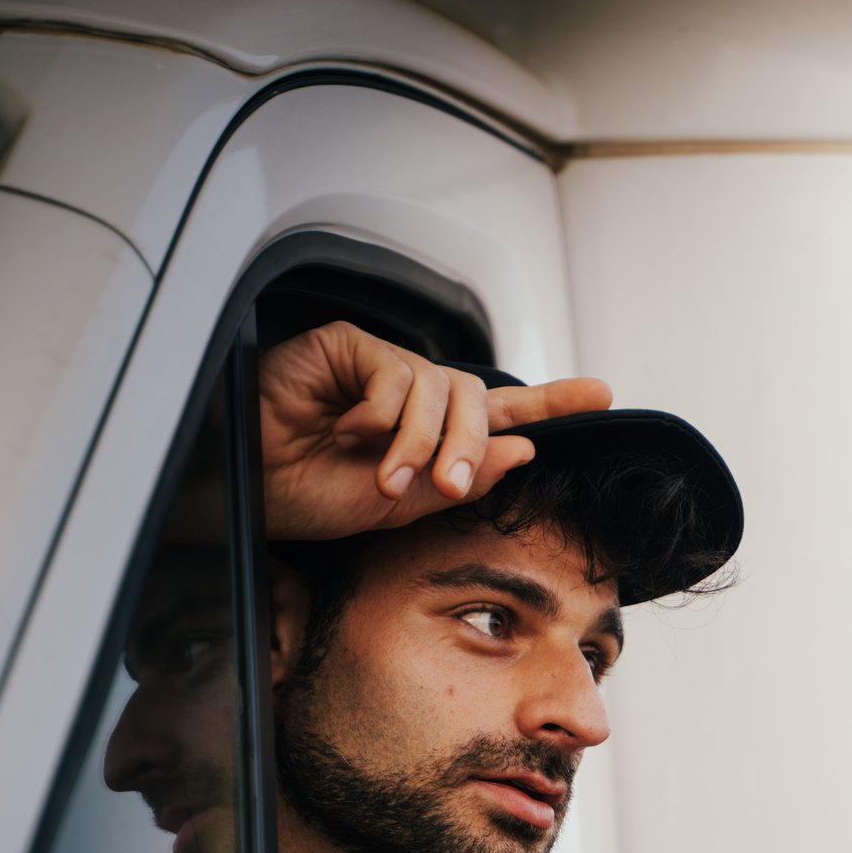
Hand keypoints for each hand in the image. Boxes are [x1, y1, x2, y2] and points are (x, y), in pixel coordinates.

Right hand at [259, 321, 611, 541]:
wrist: (249, 490)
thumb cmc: (306, 497)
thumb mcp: (396, 505)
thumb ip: (460, 478)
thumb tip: (522, 449)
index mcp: (427, 434)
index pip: (499, 412)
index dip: (550, 401)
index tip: (602, 395)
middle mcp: (409, 395)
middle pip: (476, 398)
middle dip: (471, 445)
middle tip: (446, 485)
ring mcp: (378, 366)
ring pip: (439, 387)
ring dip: (421, 440)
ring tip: (385, 475)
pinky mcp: (346, 346)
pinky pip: (394, 371)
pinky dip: (382, 413)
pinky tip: (349, 432)